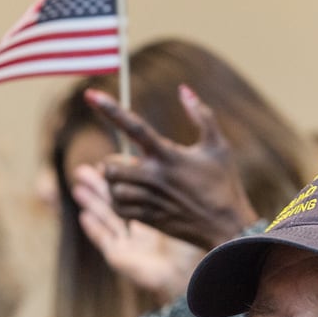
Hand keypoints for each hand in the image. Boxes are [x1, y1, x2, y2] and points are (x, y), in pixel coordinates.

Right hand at [72, 162, 205, 301]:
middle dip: (98, 187)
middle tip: (83, 170)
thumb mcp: (183, 206)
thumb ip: (172, 187)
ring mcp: (130, 245)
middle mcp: (140, 231)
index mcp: (157, 216)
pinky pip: (104, 241)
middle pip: (114, 203)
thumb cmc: (197, 242)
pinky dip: (94, 229)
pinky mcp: (121, 258)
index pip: (132, 191)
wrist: (195, 271)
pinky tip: (84, 216)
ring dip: (91, 203)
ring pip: (106, 219)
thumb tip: (161, 160)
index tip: (108, 162)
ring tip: (77, 187)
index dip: (119, 178)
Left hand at [85, 86, 259, 249]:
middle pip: (111, 165)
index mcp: (169, 155)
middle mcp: (156, 178)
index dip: (111, 110)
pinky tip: (130, 197)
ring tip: (128, 181)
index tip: (90, 94)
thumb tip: (183, 89)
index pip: (134, 127)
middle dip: (112, 162)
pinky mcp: (149, 218)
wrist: (227, 227)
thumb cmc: (224, 184)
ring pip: (112, 188)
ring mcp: (150, 200)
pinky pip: (118, 209)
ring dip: (114, 182)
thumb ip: (201, 115)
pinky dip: (118, 202)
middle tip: (125, 163)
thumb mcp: (218, 146)